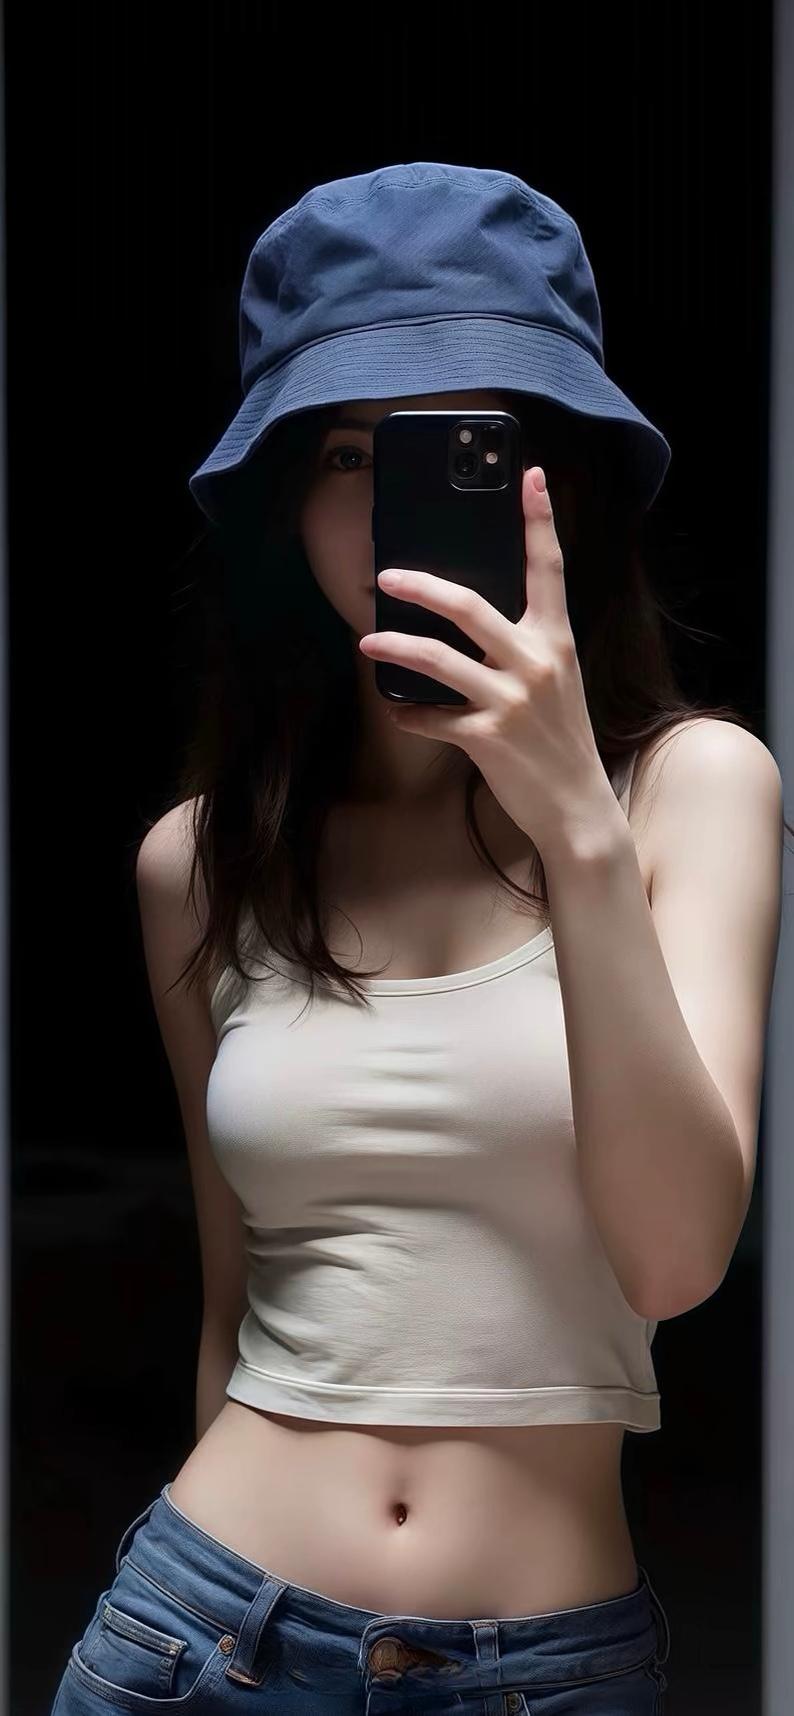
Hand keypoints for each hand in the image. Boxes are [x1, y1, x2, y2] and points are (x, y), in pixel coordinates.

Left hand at [357, 466, 625, 864]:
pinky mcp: (488, 737)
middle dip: (420, 586)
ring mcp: (511, 700)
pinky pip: (431, 718)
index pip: (548, 568)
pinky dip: (409, 715)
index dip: (539, 520)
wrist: (576, 805)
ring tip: (367, 643)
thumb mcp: (556, 681)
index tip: (529, 476)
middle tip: (386, 577)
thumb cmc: (560, 739)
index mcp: (556, 640)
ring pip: (437, 659)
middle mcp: (536, 662)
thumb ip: (525, 646)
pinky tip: (401, 713)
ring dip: (394, 648)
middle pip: (468, 606)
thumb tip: (473, 618)